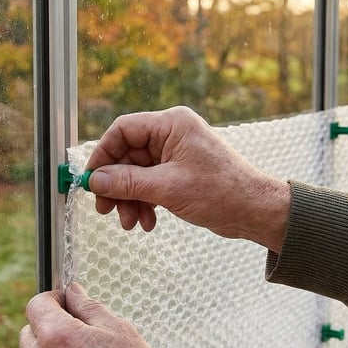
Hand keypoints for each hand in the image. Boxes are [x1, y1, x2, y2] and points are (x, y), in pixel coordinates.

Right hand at [86, 106, 290, 252]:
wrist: (255, 211)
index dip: (103, 155)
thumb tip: (95, 180)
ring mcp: (175, 154)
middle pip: (127, 155)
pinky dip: (145, 203)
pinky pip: (150, 184)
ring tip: (131, 222)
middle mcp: (172, 134)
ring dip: (130, 199)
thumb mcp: (167, 188)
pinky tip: (148, 222)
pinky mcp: (179, 173)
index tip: (92, 180)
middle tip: (105, 209)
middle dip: (117, 185)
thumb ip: (127, 182)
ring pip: (137, 173)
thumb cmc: (222, 192)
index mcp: (171, 124)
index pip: (123, 130)